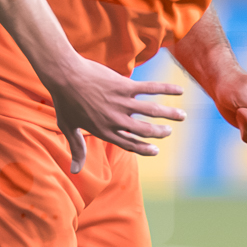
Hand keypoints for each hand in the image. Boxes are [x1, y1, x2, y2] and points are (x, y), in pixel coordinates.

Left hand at [40, 55, 186, 173]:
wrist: (64, 75)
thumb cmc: (64, 101)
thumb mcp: (67, 127)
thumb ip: (77, 149)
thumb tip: (74, 171)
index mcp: (104, 131)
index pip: (130, 144)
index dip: (144, 148)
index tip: (156, 150)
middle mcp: (116, 120)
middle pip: (145, 130)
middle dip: (160, 133)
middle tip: (169, 131)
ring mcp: (121, 103)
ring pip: (152, 111)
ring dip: (170, 114)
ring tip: (182, 116)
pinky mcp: (125, 86)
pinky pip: (150, 89)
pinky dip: (167, 89)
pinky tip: (180, 91)